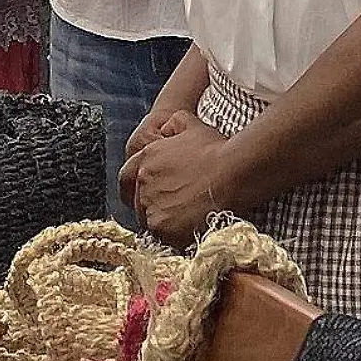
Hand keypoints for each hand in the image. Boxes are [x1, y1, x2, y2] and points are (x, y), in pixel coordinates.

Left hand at [133, 111, 232, 248]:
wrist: (233, 171)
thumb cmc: (217, 149)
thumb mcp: (192, 124)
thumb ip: (174, 124)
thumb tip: (165, 128)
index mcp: (146, 158)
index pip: (127, 178)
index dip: (137, 189)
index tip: (147, 196)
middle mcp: (143, 181)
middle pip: (138, 202)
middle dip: (153, 207)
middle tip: (174, 211)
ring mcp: (150, 205)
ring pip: (150, 221)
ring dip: (164, 222)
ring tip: (187, 221)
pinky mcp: (161, 226)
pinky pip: (163, 237)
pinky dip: (175, 236)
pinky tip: (192, 229)